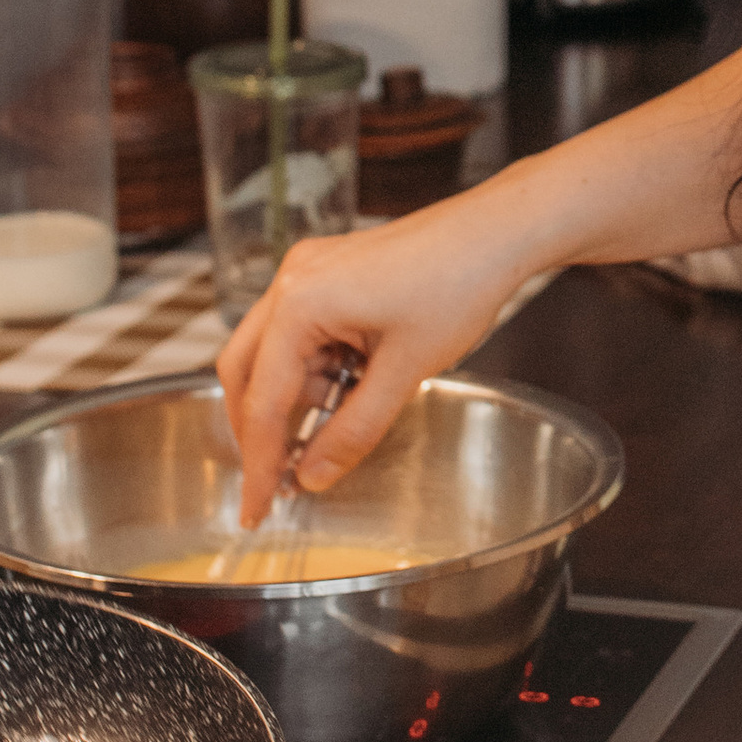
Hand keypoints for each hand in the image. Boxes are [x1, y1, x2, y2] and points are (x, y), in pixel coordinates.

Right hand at [216, 186, 542, 519]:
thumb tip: (313, 475)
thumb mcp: (405, 372)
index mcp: (300, 303)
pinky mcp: (327, 274)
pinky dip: (314, 370)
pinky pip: (300, 333)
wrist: (494, 234)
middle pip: (247, 372)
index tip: (256, 508)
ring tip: (333, 428)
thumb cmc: (458, 285)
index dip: (259, 463)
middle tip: (278, 479)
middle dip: (261, 429)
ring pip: (273, 354)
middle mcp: (291, 281)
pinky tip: (346, 391)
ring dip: (295, 398)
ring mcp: (306, 272)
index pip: (264, 401)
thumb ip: (354, 430)